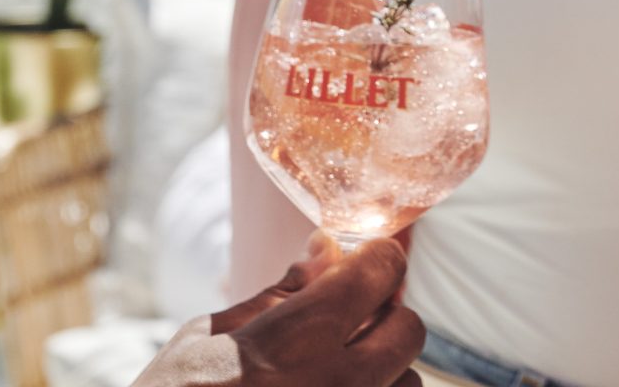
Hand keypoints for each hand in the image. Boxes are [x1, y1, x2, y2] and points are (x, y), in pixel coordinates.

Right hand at [134, 236, 424, 386]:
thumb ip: (279, 292)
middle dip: (385, 318)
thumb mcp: (209, 336)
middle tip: (350, 324)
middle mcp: (338, 383)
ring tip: (334, 376)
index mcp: (302, 336)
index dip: (374, 261)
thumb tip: (326, 246)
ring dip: (383, 375)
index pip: (383, 270)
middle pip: (409, 329)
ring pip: (409, 384)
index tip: (362, 266)